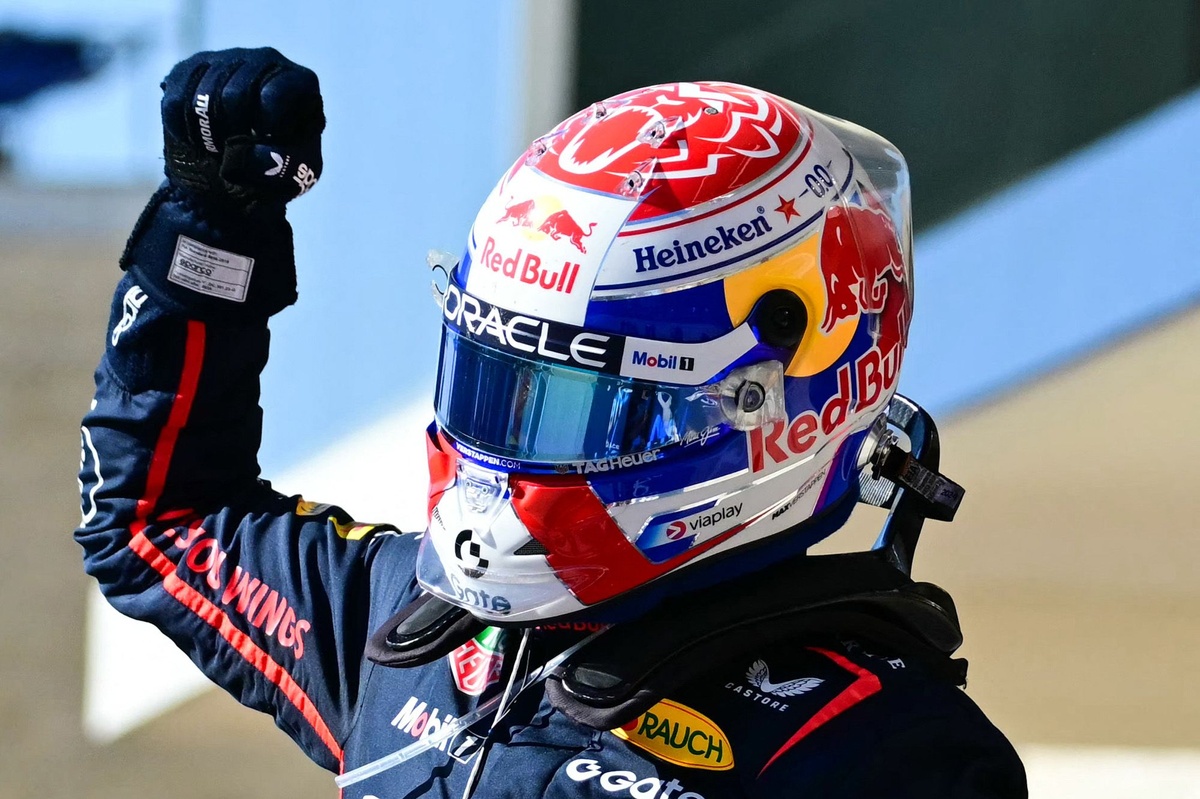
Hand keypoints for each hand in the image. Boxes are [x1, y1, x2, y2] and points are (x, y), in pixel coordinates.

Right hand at [161, 47, 323, 205]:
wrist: (242, 169)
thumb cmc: (277, 166)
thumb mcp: (296, 173)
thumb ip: (286, 163)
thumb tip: (246, 150)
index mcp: (299, 81)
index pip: (274, 94)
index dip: (264, 126)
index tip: (265, 143)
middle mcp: (264, 60)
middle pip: (233, 94)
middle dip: (232, 132)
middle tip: (238, 149)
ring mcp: (225, 60)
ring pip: (202, 96)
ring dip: (208, 134)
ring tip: (221, 146)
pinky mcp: (190, 69)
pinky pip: (176, 101)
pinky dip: (184, 131)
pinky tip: (199, 139)